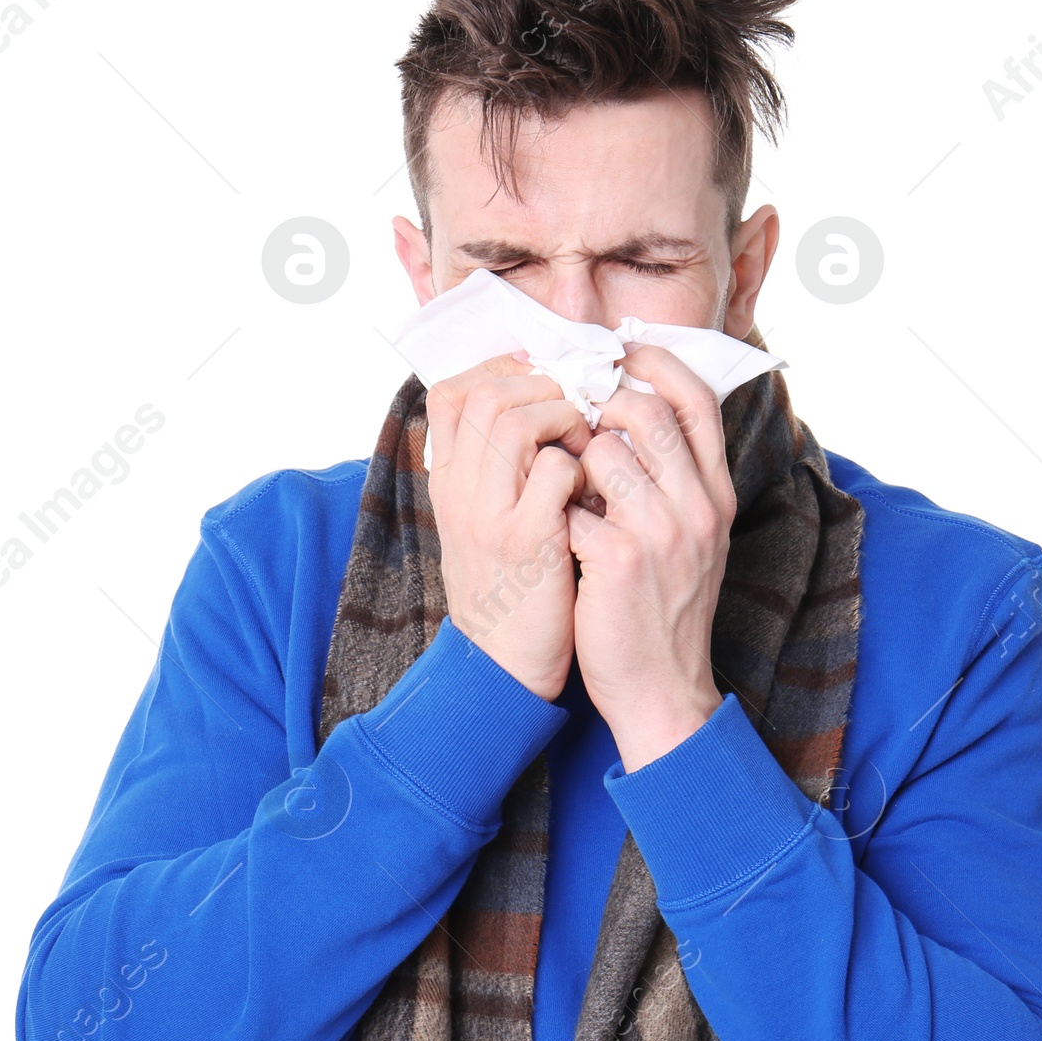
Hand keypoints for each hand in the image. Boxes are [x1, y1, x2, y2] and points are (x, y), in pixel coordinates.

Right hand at [426, 354, 591, 700]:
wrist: (505, 669)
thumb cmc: (509, 591)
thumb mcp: (480, 524)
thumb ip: (494, 470)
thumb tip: (532, 410)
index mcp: (447, 484)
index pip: (452, 392)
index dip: (501, 371)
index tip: (543, 382)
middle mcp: (458, 493)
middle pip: (483, 393)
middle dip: (541, 386)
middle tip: (576, 407)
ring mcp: (488, 516)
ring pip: (515, 420)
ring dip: (563, 418)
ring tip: (586, 443)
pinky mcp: (526, 542)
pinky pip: (555, 470)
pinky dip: (583, 466)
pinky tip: (594, 489)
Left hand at [564, 343, 735, 769]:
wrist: (662, 690)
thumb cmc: (663, 608)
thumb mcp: (689, 538)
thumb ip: (672, 478)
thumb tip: (626, 417)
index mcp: (715, 493)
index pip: (697, 399)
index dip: (655, 361)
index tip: (618, 350)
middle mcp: (697, 505)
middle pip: (646, 410)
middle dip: (597, 402)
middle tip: (568, 415)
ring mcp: (661, 531)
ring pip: (603, 450)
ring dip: (569, 458)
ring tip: (559, 483)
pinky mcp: (619, 559)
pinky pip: (570, 503)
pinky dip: (553, 509)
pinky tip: (552, 532)